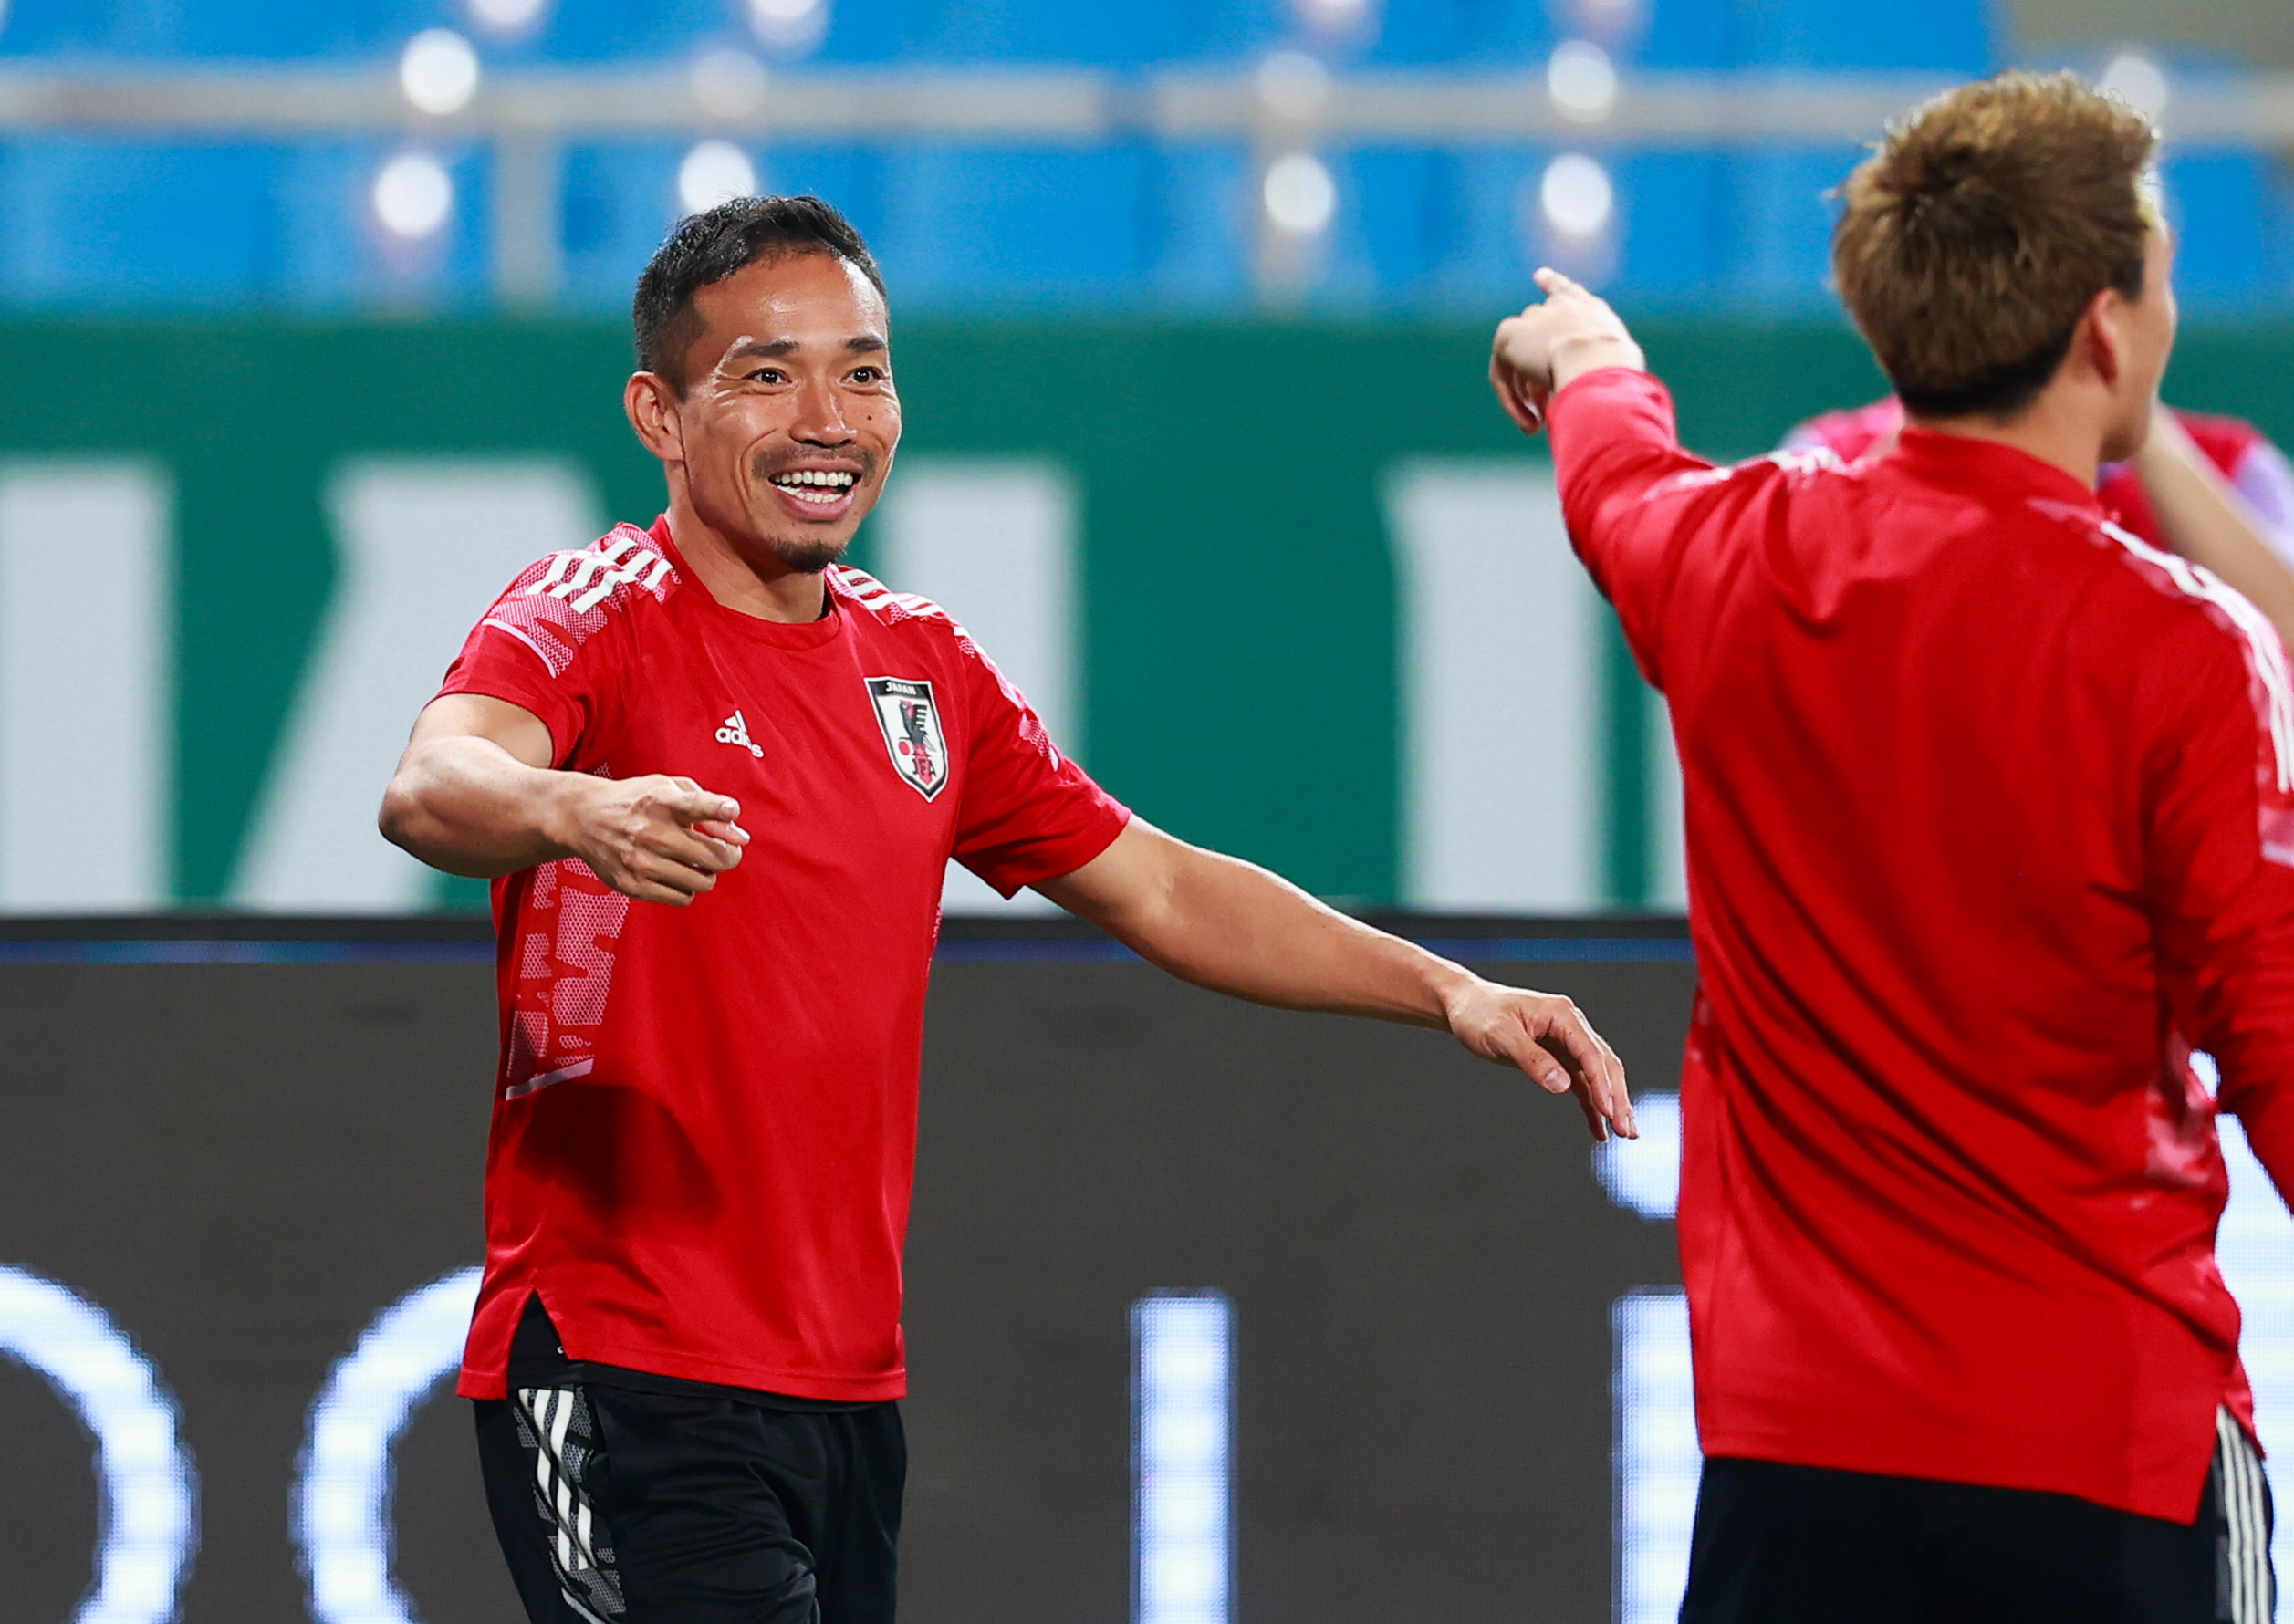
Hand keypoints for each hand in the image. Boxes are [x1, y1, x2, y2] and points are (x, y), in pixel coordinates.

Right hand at [553, 774, 749, 905]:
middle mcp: (650, 832)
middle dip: (729, 856)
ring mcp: (640, 861)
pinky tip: (676, 874)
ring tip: (697, 863)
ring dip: (707, 874)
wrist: (585, 818)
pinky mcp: (632, 885)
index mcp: (661, 800)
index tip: (731, 811)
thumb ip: (709, 805)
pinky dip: (687, 888)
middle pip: (713, 856)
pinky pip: (682, 898)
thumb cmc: (638, 801)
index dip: (719, 809)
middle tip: (725, 853)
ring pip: (702, 882)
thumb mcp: (670, 788)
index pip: (696, 806)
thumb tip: (740, 837)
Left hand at [1443, 977, 1634, 1141]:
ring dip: (1611, 1103)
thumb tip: (1561, 1083)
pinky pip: (1581, 1083)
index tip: (1610, 1110)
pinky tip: (1599, 1127)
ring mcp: (1566, 1042)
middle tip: (1626, 1130)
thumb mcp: (1500, 1035)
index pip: (1590, 1052)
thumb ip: (1531, 1059)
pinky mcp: (1558, 1057)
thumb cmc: (1479, 1013)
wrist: (1465, 1006)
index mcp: (1561, 1014)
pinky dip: (1591, 1105)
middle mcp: (1570, 1026)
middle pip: (1603, 1064)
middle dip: (1617, 1098)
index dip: (1602, 1083)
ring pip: (1597, 1076)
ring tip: (1624, 1133)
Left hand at [1489, 267, 1645, 434]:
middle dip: (1540, 378)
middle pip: (1540, 340)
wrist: (1597, 363)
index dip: (1552, 284)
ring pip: (1520, 362)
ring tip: (1537, 424)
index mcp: (1588, 309)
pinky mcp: (1508, 335)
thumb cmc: (1617, 374)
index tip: (1540, 275)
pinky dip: (1513, 401)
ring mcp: (1532, 317)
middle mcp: (1559, 306)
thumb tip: (1589, 398)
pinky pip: (1503, 374)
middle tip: (1545, 410)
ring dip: (1528, 396)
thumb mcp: (1619, 370)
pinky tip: (1529, 423)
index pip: (1567, 292)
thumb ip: (1600, 371)